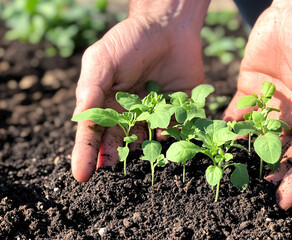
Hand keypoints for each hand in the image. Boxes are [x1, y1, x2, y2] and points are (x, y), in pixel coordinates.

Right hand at [72, 0, 208, 181]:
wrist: (167, 27)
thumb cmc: (128, 42)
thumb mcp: (102, 60)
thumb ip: (91, 89)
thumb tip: (79, 121)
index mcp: (107, 105)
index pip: (93, 134)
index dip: (86, 154)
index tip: (82, 176)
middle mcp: (130, 116)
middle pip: (120, 143)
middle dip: (115, 157)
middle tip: (112, 169)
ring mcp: (156, 117)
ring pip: (149, 143)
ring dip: (145, 153)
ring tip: (143, 158)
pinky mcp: (180, 112)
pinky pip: (178, 131)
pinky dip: (175, 139)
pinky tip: (171, 142)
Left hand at [224, 1, 291, 208]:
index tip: (286, 199)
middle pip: (285, 155)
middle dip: (271, 175)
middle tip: (252, 194)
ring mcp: (272, 109)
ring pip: (259, 141)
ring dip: (245, 158)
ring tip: (229, 174)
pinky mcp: (250, 94)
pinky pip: (237, 117)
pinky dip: (227, 131)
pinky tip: (213, 143)